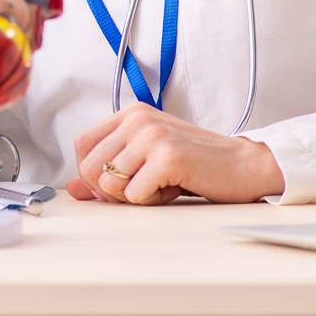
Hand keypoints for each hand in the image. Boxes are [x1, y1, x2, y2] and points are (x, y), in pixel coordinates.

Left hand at [64, 104, 284, 204]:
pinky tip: (171, 188)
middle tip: (142, 187)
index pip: (81, 146)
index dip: (91, 173)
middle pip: (89, 168)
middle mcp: (137, 119)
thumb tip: (72, 189)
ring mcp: (152, 135)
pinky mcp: (168, 156)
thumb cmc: (195, 164)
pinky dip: (150, 201)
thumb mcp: (145, 162)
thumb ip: (108, 171)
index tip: (117, 182)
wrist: (243, 166)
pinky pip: (133, 195)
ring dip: (133, 196)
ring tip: (160, 185)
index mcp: (130, 114)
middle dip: (110, 191)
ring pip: (108, 183)